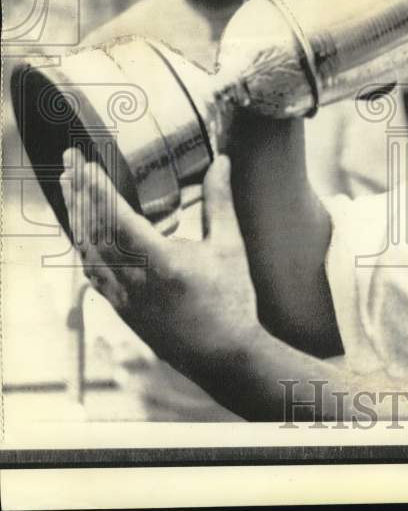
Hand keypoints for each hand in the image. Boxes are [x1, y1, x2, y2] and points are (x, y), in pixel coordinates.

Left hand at [60, 148, 260, 379]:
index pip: (115, 217)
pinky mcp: (121, 308)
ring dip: (77, 217)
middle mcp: (132, 279)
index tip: (82, 163)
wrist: (222, 355)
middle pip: (92, 229)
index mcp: (158, 261)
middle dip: (77, 193)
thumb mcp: (229, 245)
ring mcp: (121, 296)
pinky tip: (85, 233)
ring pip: (86, 250)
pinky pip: (92, 271)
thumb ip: (219, 201)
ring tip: (71, 190)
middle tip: (67, 163)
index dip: (95, 187)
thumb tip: (221, 161)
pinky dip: (84, 245)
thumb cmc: (231, 299)